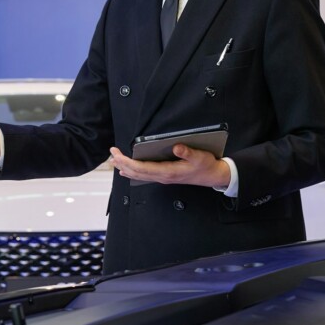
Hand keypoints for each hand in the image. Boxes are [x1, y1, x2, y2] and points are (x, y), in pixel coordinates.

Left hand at [108, 144, 229, 187]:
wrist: (212, 176)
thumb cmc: (205, 166)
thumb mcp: (199, 157)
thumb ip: (187, 152)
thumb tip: (175, 146)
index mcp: (168, 172)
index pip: (142, 168)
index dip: (127, 162)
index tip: (118, 154)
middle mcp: (163, 176)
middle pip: (136, 173)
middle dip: (122, 164)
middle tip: (112, 154)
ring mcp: (163, 177)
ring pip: (139, 175)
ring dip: (125, 168)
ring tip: (115, 161)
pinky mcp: (164, 175)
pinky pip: (144, 175)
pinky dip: (133, 172)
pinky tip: (127, 170)